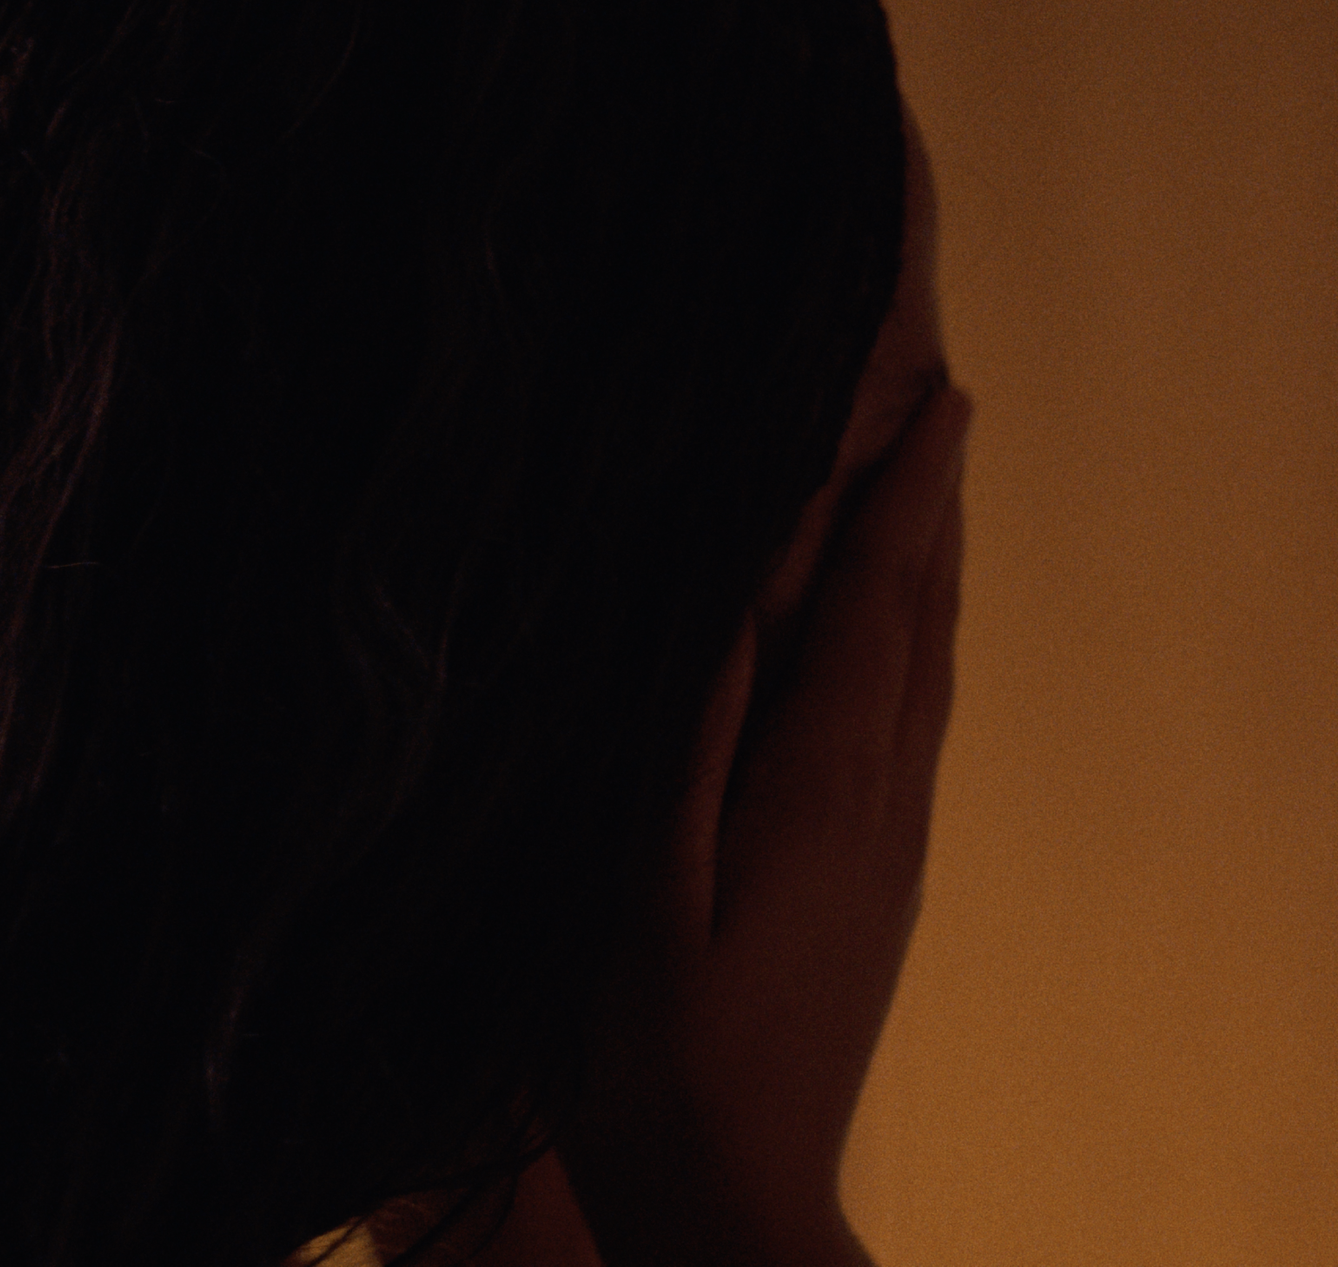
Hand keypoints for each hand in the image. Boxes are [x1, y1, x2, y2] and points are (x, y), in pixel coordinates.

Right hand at [555, 380, 971, 1266]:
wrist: (729, 1201)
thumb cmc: (646, 1060)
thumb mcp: (636, 899)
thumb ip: (684, 749)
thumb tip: (725, 611)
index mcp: (817, 793)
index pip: (871, 610)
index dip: (901, 498)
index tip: (941, 398)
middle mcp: (876, 806)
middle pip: (923, 625)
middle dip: (935, 508)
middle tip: (950, 404)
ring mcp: (885, 849)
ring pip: (928, 676)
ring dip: (933, 571)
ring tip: (933, 490)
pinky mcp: (873, 885)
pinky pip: (910, 730)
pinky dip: (913, 646)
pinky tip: (894, 641)